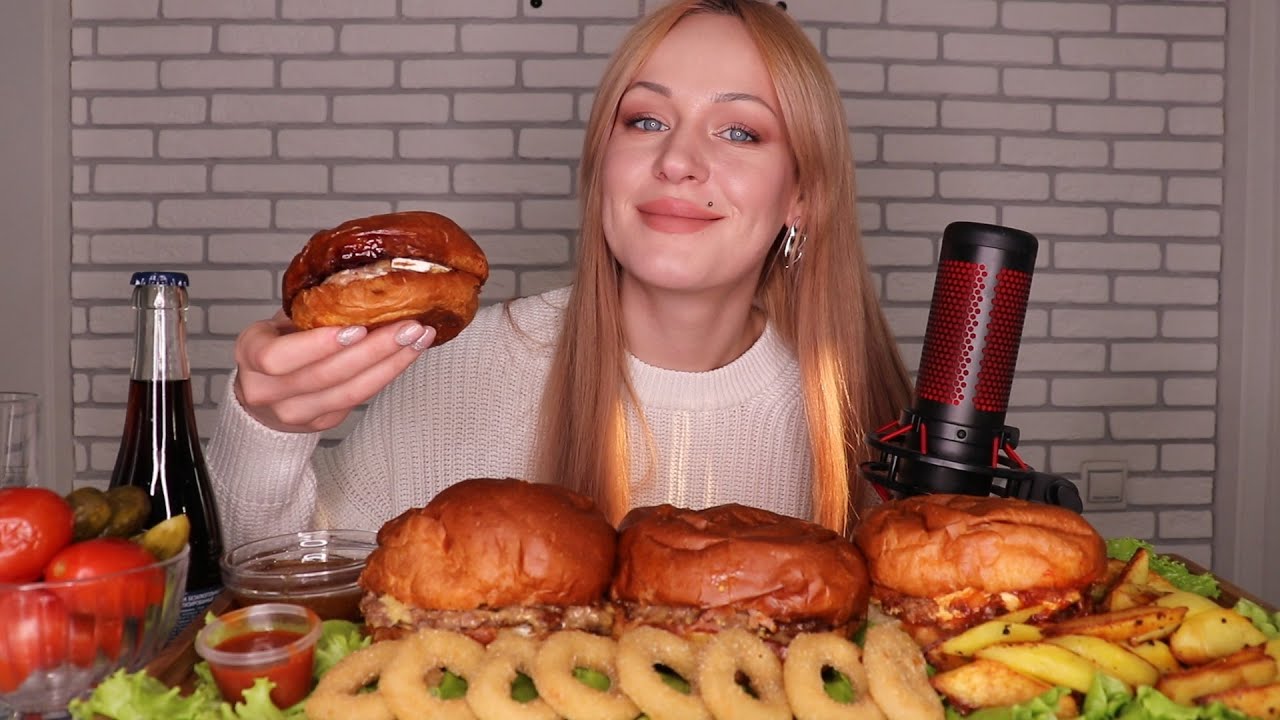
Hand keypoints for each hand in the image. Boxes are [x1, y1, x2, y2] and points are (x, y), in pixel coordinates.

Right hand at [232, 312, 435, 432]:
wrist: (266, 393)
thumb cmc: (279, 346)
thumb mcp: (282, 321)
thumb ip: (309, 309)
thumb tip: (359, 279)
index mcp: (251, 354)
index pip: (277, 357)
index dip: (318, 345)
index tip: (356, 327)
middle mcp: (267, 389)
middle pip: (324, 375)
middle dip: (373, 349)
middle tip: (407, 326)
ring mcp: (295, 412)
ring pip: (349, 392)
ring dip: (390, 363)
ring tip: (418, 338)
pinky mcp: (323, 422)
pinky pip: (360, 398)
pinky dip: (388, 373)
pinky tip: (409, 353)